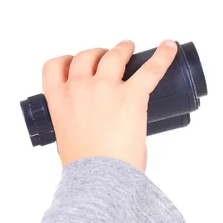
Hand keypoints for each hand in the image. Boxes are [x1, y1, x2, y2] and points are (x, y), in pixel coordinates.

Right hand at [41, 39, 178, 172]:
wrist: (97, 176)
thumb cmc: (83, 165)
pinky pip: (151, 68)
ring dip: (121, 49)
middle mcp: (79, 88)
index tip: (73, 63)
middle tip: (105, 59)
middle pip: (85, 56)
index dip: (65, 61)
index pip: (53, 67)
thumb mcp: (67, 138)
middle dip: (96, 54)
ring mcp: (105, 88)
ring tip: (128, 48)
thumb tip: (96, 126)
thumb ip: (76, 124)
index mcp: (58, 100)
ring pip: (113, 55)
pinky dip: (163, 55)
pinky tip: (169, 46)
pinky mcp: (132, 95)